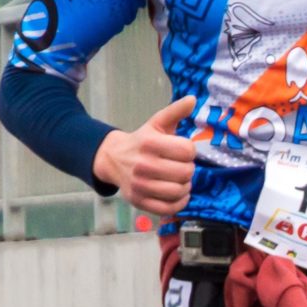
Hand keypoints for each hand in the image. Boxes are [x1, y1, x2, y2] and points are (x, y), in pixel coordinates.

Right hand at [93, 97, 199, 217]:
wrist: (113, 159)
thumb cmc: (142, 141)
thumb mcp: (156, 123)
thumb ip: (175, 111)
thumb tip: (193, 99)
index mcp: (150, 143)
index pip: (187, 150)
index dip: (190, 151)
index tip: (183, 151)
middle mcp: (143, 165)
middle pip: (186, 172)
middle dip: (188, 169)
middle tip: (181, 166)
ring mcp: (140, 185)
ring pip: (179, 191)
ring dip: (185, 186)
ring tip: (180, 180)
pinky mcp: (139, 201)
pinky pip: (169, 208)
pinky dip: (179, 202)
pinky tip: (178, 194)